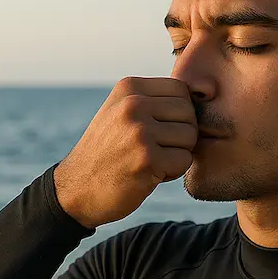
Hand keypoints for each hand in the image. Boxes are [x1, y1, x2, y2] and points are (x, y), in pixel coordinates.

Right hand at [53, 76, 197, 228]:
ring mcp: (140, 131)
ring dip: (176, 154)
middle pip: (189, 114)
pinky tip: (148, 175)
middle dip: (180, 135)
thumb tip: (201, 94)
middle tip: (155, 150)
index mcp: (128, 88)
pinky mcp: (147, 159)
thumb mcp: (120, 112)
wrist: (76, 190)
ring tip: (149, 161)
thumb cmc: (107, 153)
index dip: (177, 114)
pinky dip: (172, 172)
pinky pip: (184, 161)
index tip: (156, 130)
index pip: (181, 90)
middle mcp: (133, 104)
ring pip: (190, 137)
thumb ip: (152, 100)